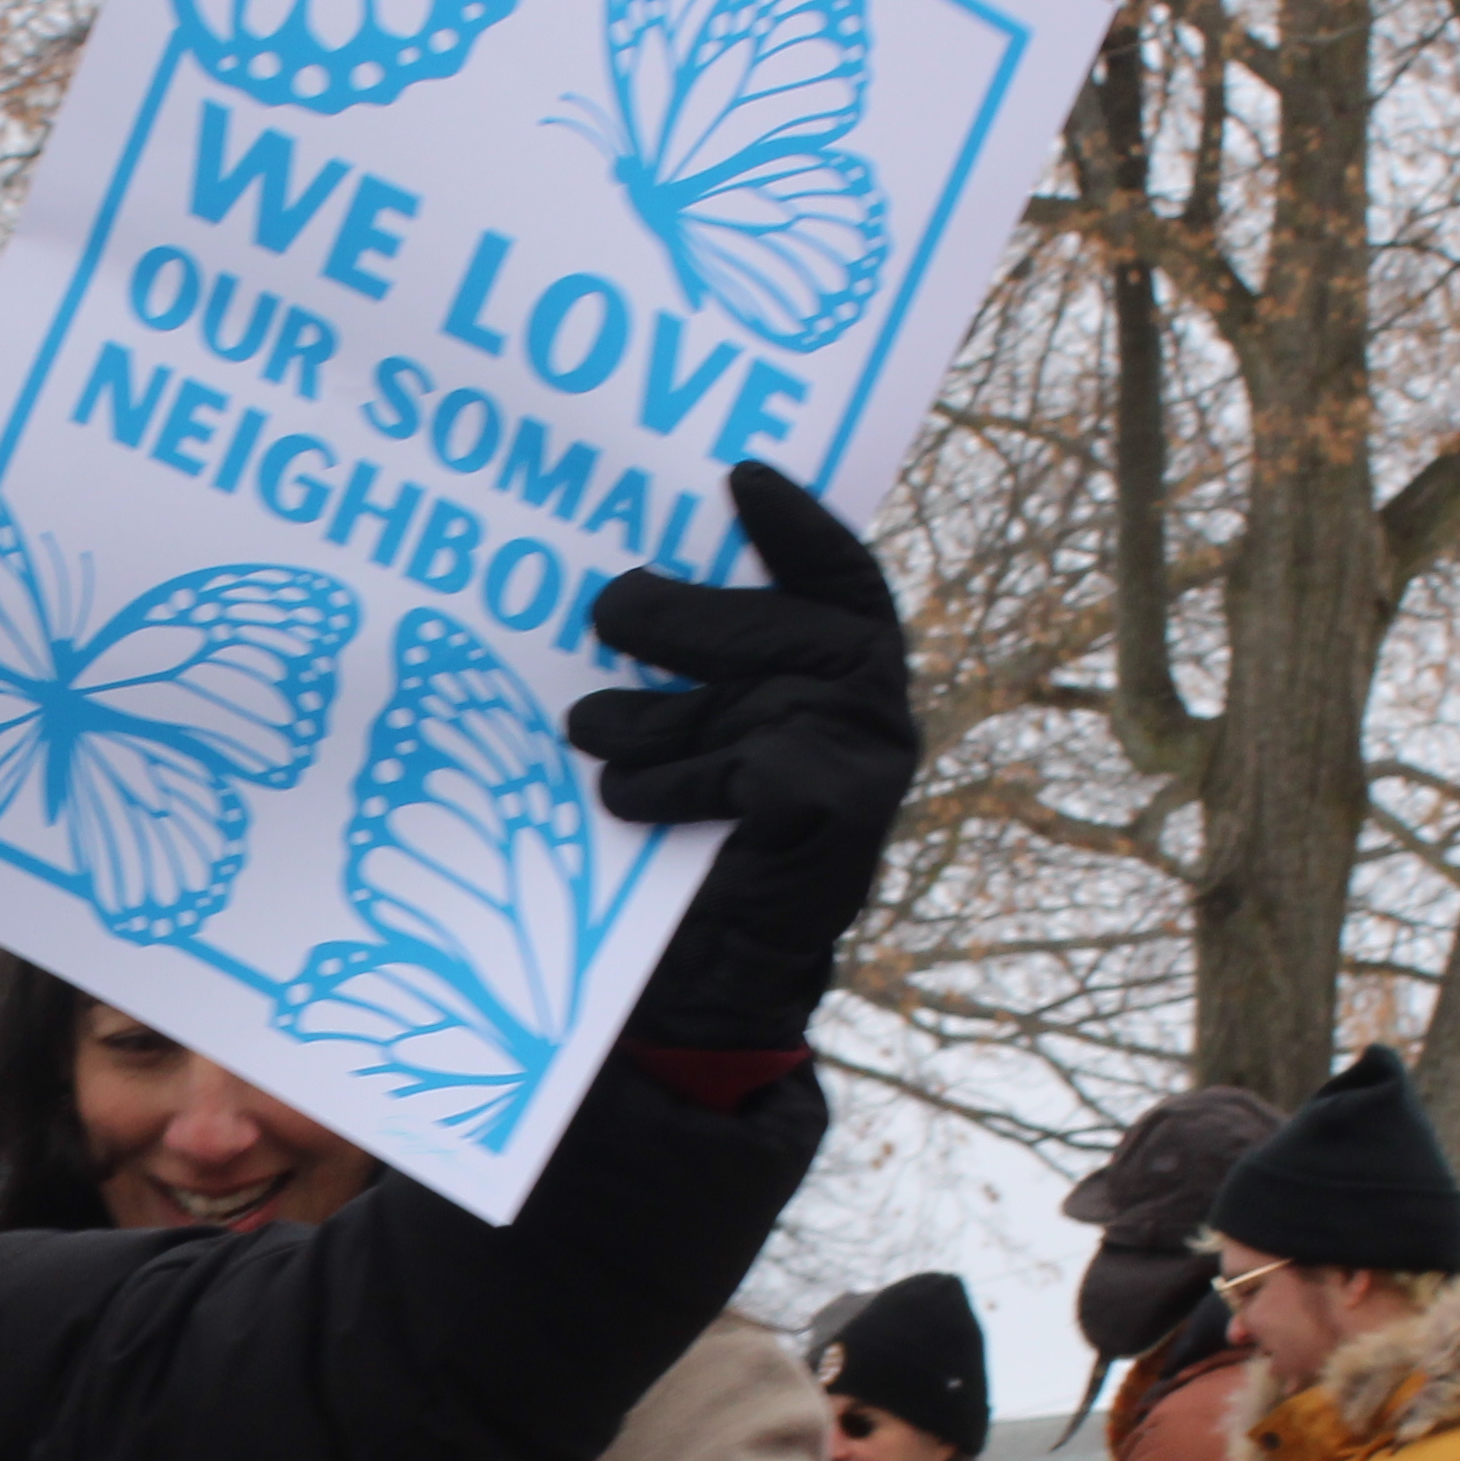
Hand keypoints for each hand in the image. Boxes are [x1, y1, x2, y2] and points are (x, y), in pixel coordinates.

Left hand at [570, 462, 916, 1050]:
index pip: (840, 577)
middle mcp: (872, 711)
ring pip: (748, 698)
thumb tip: (619, 582)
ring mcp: (865, 762)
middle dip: (685, 616)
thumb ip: (699, 668)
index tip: (739, 475)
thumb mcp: (700, 738)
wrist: (716, 985)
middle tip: (605, 611)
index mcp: (848, 674)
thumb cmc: (696, 847)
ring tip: (587, 728)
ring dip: (653, 715)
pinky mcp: (838, 814)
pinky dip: (669, 784)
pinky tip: (623, 801)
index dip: (798, 525)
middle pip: (783, 624)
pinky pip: (739, 765)